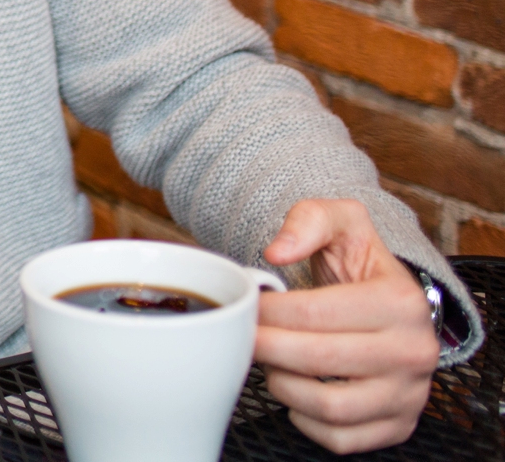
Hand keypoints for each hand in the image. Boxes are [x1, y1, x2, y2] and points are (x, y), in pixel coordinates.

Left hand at [254, 198, 438, 453]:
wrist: (391, 302)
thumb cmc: (359, 264)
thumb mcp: (341, 221)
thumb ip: (307, 220)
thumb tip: (276, 251)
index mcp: (400, 302)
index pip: (314, 314)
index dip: (266, 312)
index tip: (247, 307)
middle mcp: (413, 352)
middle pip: (318, 360)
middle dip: (266, 347)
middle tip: (245, 336)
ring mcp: (410, 394)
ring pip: (330, 406)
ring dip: (284, 385)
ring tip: (272, 361)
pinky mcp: (398, 425)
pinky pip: (342, 438)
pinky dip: (307, 420)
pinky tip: (297, 391)